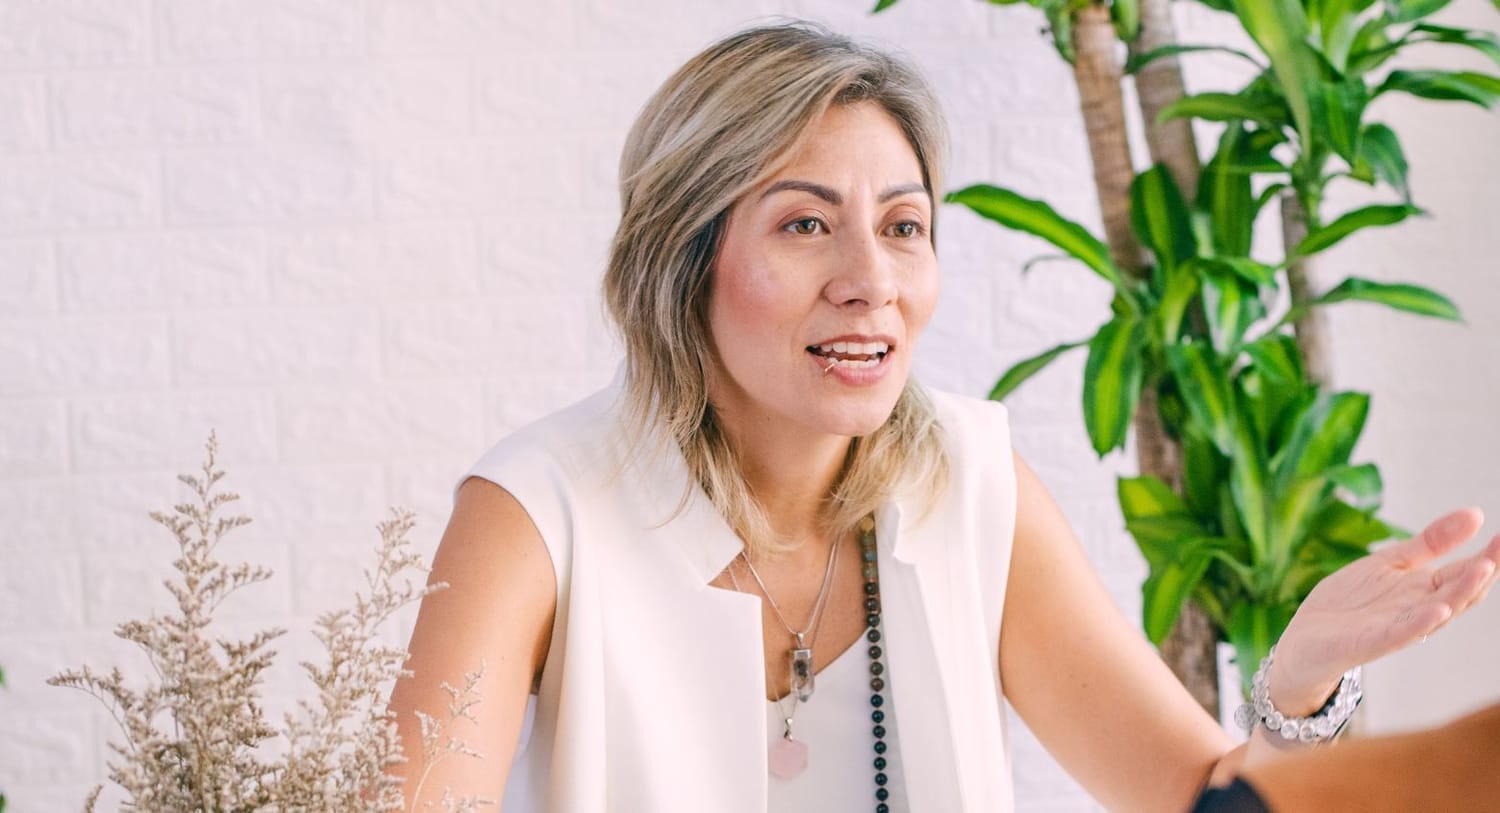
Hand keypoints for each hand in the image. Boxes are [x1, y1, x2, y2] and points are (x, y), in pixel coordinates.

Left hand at [1270, 507, 1499, 713]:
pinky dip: (1421, 622)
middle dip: (1483, 572)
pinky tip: (1438, 610)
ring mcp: (1397, 627)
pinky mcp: (1372, 641)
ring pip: (1438, 612)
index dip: (1488, 555)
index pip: (1465, 572)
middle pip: (1459, 592)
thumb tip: (1475, 514)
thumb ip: (1430, 543)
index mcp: (1424, 589)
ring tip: (1483, 569)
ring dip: (1461, 593)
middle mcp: (1418, 609)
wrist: (1305, 638)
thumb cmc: (1351, 601)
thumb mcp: (1390, 561)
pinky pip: (1401, 633)